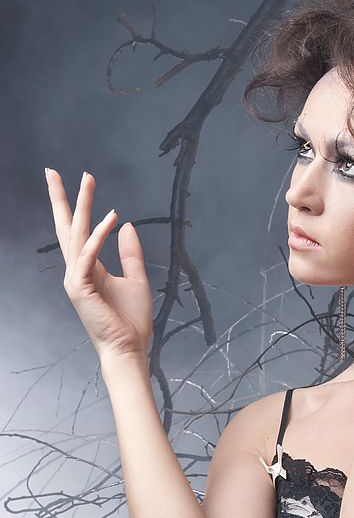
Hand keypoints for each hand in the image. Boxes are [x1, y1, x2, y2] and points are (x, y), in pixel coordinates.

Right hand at [45, 169, 152, 362]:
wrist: (129, 347)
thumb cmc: (131, 319)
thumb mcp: (136, 278)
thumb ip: (130, 253)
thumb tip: (125, 225)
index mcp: (89, 268)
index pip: (78, 232)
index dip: (75, 207)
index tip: (75, 181)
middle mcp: (78, 270)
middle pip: (67, 227)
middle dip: (61, 198)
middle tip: (53, 170)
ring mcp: (76, 279)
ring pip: (75, 234)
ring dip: (82, 206)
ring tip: (87, 179)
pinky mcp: (80, 287)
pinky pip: (88, 254)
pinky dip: (98, 235)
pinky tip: (110, 217)